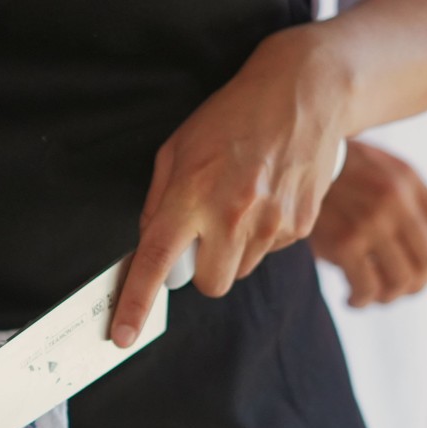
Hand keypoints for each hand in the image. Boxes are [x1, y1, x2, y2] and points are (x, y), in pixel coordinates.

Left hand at [113, 29, 347, 345]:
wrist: (303, 92)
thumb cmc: (230, 117)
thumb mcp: (177, 149)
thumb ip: (159, 201)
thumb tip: (149, 246)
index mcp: (191, 196)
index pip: (156, 262)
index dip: (137, 304)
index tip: (124, 335)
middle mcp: (232, 215)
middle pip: (210, 284)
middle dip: (202, 269)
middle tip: (203, 234)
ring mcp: (272, 222)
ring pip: (241, 269)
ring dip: (233, 249)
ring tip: (240, 200)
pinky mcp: (301, 224)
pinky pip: (271, 251)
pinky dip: (263, 234)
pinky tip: (266, 196)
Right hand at [309, 140, 426, 306]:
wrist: (287, 163)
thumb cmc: (334, 174)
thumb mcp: (378, 170)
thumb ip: (408, 199)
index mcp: (408, 181)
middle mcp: (396, 201)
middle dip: (418, 284)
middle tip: (398, 288)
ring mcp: (371, 222)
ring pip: (402, 279)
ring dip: (389, 296)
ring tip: (374, 295)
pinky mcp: (343, 242)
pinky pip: (368, 287)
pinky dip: (362, 300)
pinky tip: (352, 298)